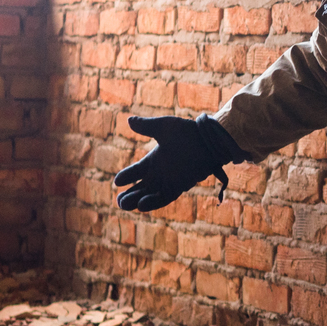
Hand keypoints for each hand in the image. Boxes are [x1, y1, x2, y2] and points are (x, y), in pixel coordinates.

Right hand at [113, 115, 245, 211]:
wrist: (209, 139)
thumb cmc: (188, 131)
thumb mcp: (164, 127)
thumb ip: (147, 126)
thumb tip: (129, 120)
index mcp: (154, 159)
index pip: (136, 171)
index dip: (127, 176)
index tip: (116, 181)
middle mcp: (161, 173)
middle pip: (141, 187)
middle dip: (129, 195)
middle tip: (119, 202)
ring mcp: (170, 181)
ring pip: (151, 195)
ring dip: (138, 200)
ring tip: (124, 205)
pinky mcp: (181, 186)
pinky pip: (165, 198)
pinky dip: (153, 202)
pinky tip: (141, 205)